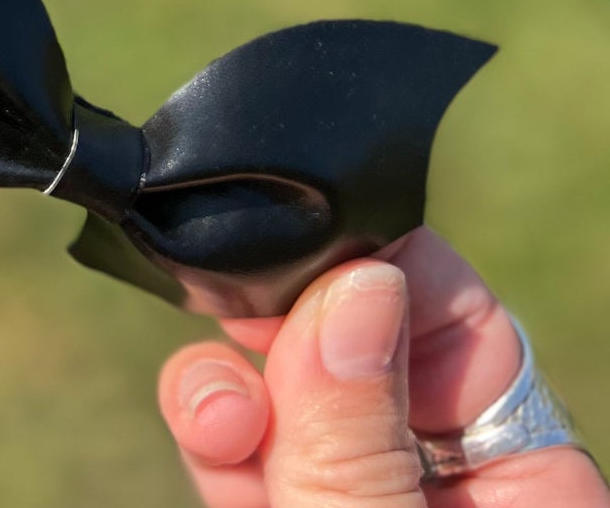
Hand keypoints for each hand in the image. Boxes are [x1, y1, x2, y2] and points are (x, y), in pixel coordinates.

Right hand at [158, 228, 604, 504]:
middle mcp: (443, 482)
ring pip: (285, 389)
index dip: (381, 271)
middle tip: (235, 315)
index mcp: (526, 489)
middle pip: (358, 342)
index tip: (302, 254)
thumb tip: (357, 281)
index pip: (466, 323)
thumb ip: (358, 444)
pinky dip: (212, 427)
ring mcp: (354, 496)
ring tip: (220, 413)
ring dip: (232, 377)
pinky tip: (211, 433)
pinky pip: (245, 446)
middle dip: (284, 320)